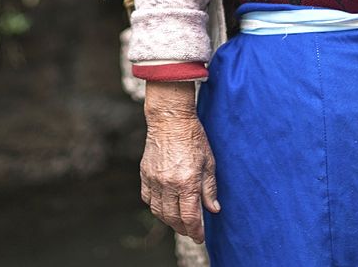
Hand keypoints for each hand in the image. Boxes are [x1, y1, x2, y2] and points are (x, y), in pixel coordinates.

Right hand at [140, 81, 219, 243]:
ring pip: (159, 212)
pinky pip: (148, 200)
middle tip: (192, 231)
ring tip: (180, 222)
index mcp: (187, 181)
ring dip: (170, 221)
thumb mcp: (209, 161)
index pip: (190, 216)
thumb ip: (210, 188)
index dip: (196, 231)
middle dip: (184, 228)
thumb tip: (213, 209)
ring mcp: (154, 181)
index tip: (200, 237)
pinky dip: (157, 208)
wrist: (170, 119)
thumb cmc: (194, 137)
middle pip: (173, 218)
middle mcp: (168, 184)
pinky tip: (165, 208)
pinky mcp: (144, 176)